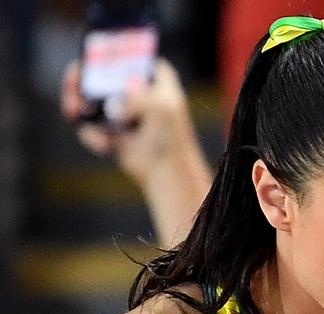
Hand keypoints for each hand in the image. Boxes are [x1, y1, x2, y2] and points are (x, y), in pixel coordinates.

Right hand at [61, 58, 211, 246]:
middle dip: (80, 78)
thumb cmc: (171, 137)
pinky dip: (93, 135)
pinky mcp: (109, 127)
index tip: (92, 60)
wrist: (167, 171)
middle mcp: (135, 86)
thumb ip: (140, 100)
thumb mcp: (162, 110)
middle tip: (72, 86)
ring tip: (74, 112)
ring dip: (77, 104)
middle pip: (99, 71)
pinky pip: (89, 124)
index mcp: (154, 73)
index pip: (127, 53)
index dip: (108, 53)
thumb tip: (114, 107)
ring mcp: (120, 106)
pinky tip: (107, 146)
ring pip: (87, 96)